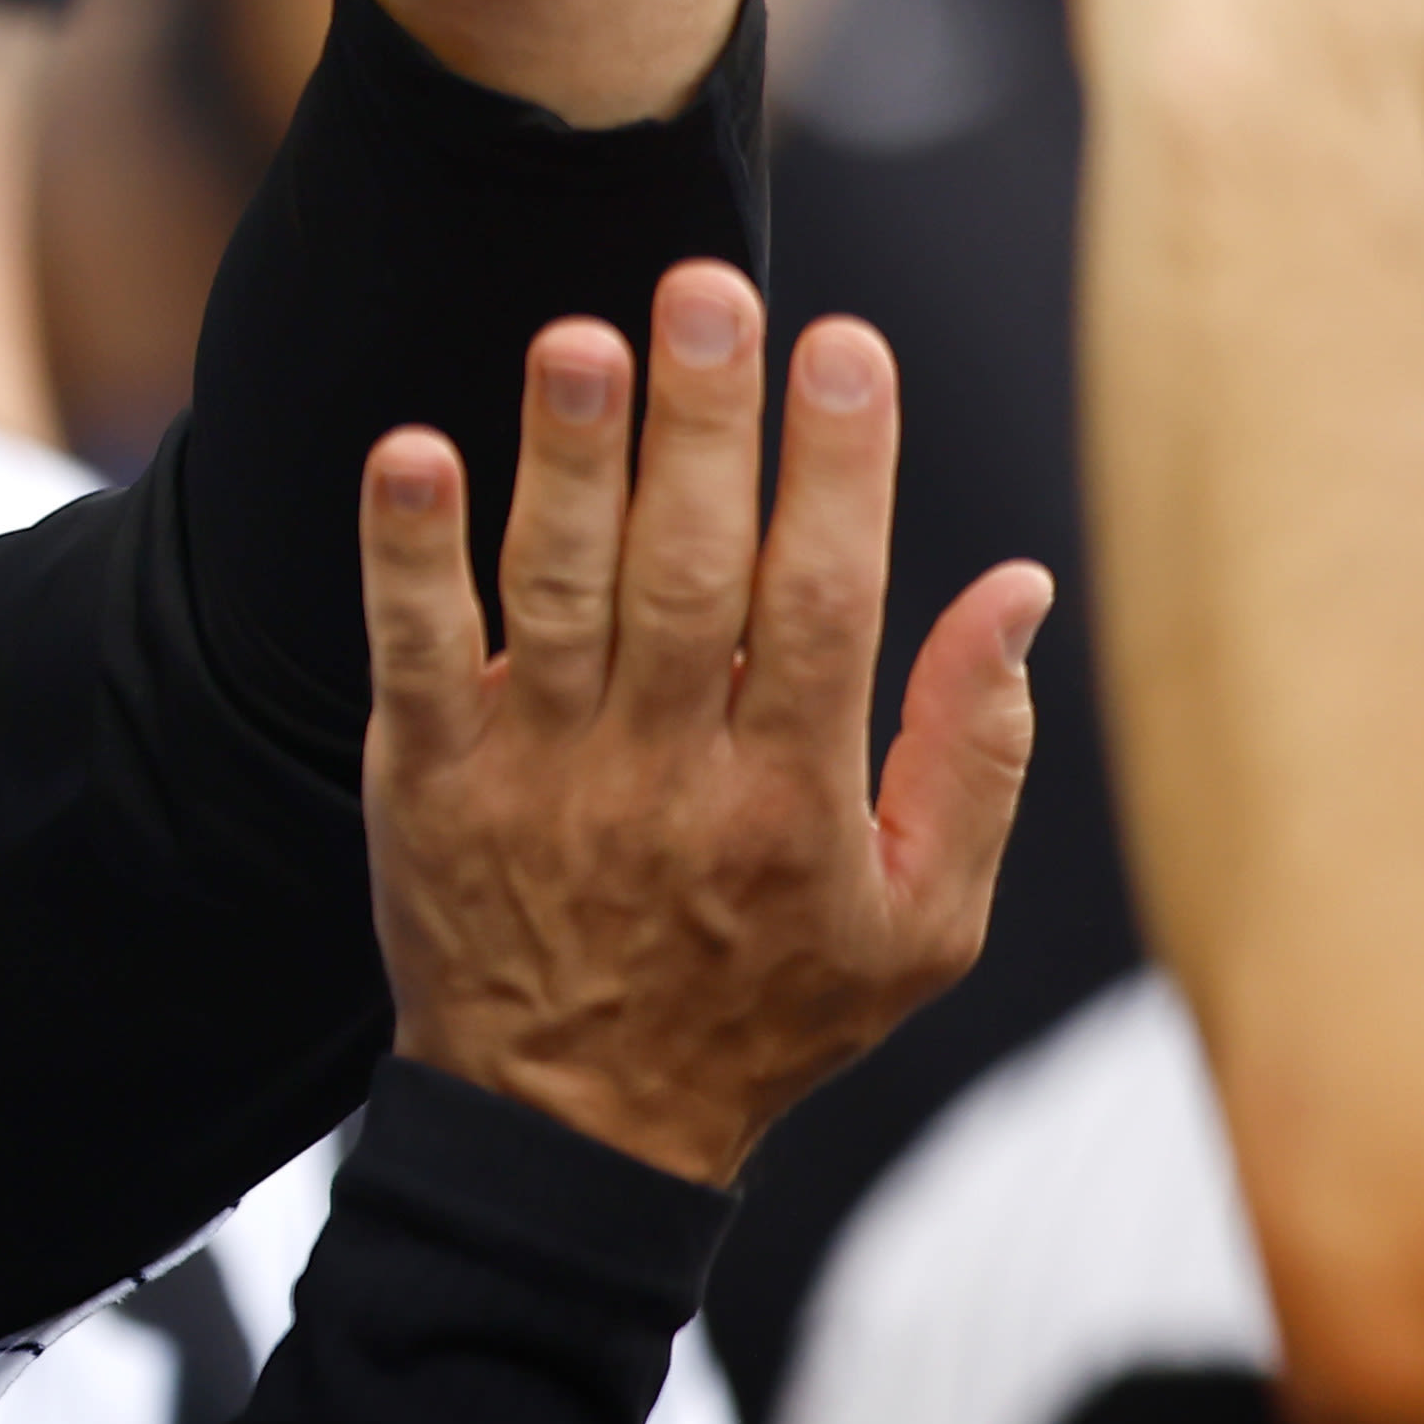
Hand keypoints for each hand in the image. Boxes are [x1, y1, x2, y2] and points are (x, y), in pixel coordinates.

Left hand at [357, 266, 1049, 1184]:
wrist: (566, 1135)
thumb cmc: (762, 1011)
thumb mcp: (920, 925)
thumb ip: (970, 752)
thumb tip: (1017, 586)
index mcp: (793, 802)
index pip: (824, 604)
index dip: (839, 469)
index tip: (844, 346)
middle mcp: (663, 779)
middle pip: (687, 574)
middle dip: (701, 426)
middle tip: (708, 288)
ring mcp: (535, 776)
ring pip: (554, 595)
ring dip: (564, 460)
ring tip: (579, 337)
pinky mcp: (424, 781)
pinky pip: (409, 654)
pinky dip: (406, 557)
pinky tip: (409, 454)